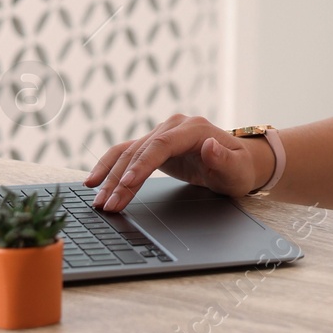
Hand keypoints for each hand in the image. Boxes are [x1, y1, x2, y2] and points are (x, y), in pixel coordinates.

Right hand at [84, 114, 274, 211]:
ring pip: (128, 153)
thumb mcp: (238, 169)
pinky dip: (109, 166)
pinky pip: (126, 153)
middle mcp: (175, 126)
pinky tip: (93, 181)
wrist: (238, 162)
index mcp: (194, 129)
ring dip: (110, 177)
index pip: (161, 145)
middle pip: (140, 151)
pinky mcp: (153, 145)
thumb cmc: (240, 168)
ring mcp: (162, 133)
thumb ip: (224, 159)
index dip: (142, 165)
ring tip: (97, 201)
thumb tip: (209, 145)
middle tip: (107, 205)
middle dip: (121, 180)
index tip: (127, 185)